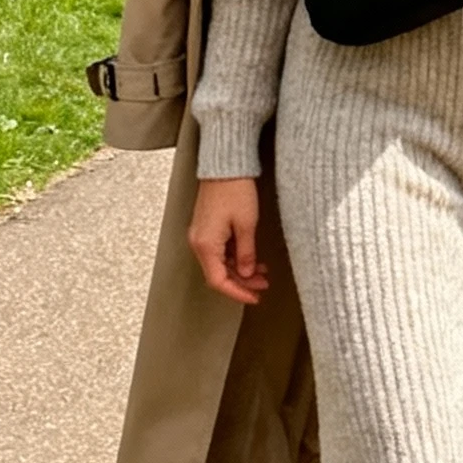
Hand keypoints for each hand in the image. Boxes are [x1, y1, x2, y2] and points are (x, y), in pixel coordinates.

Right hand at [188, 177, 269, 304]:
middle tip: (264, 285)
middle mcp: (199, 242)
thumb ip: (246, 253)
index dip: (237, 292)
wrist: (225, 165)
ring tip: (263, 273)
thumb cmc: (235, 190)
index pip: (218, 280)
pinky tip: (251, 258)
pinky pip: (219, 250)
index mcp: (205, 244)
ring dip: (240, 270)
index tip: (255, 298)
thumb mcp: (247, 225)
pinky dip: (235, 257)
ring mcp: (201, 234)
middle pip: (218, 273)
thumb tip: (247, 273)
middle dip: (242, 282)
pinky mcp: (207, 227)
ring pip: (220, 263)